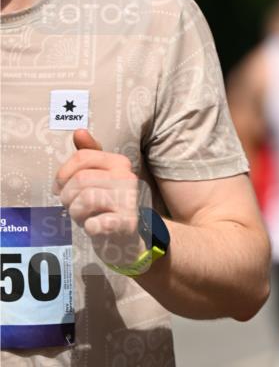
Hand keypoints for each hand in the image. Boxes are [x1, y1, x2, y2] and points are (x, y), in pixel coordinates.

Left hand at [53, 130, 141, 265]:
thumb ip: (89, 154)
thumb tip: (79, 131)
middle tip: (72, 206)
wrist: (130, 235)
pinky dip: (89, 227)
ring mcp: (129, 200)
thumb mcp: (99, 176)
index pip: (81, 157)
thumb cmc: (108, 203)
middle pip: (80, 180)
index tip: (60, 187)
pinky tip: (95, 228)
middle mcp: (127, 178)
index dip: (63, 174)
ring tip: (83, 217)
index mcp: (119, 162)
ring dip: (76, 213)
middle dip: (67, 196)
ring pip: (84, 200)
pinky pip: (95, 224)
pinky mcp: (127, 223)